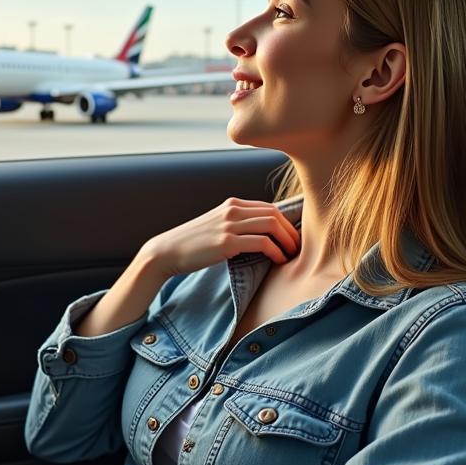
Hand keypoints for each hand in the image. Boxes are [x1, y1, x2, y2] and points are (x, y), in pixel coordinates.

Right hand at [140, 197, 300, 277]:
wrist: (167, 251)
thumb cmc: (192, 244)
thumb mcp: (216, 226)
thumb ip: (235, 225)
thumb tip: (259, 235)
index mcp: (232, 204)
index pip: (269, 207)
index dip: (286, 222)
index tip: (292, 238)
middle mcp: (232, 210)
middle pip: (275, 214)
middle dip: (291, 231)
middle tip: (298, 247)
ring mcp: (229, 225)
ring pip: (272, 225)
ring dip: (288, 241)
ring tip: (291, 255)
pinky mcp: (227, 242)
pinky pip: (262, 242)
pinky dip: (276, 251)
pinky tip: (278, 260)